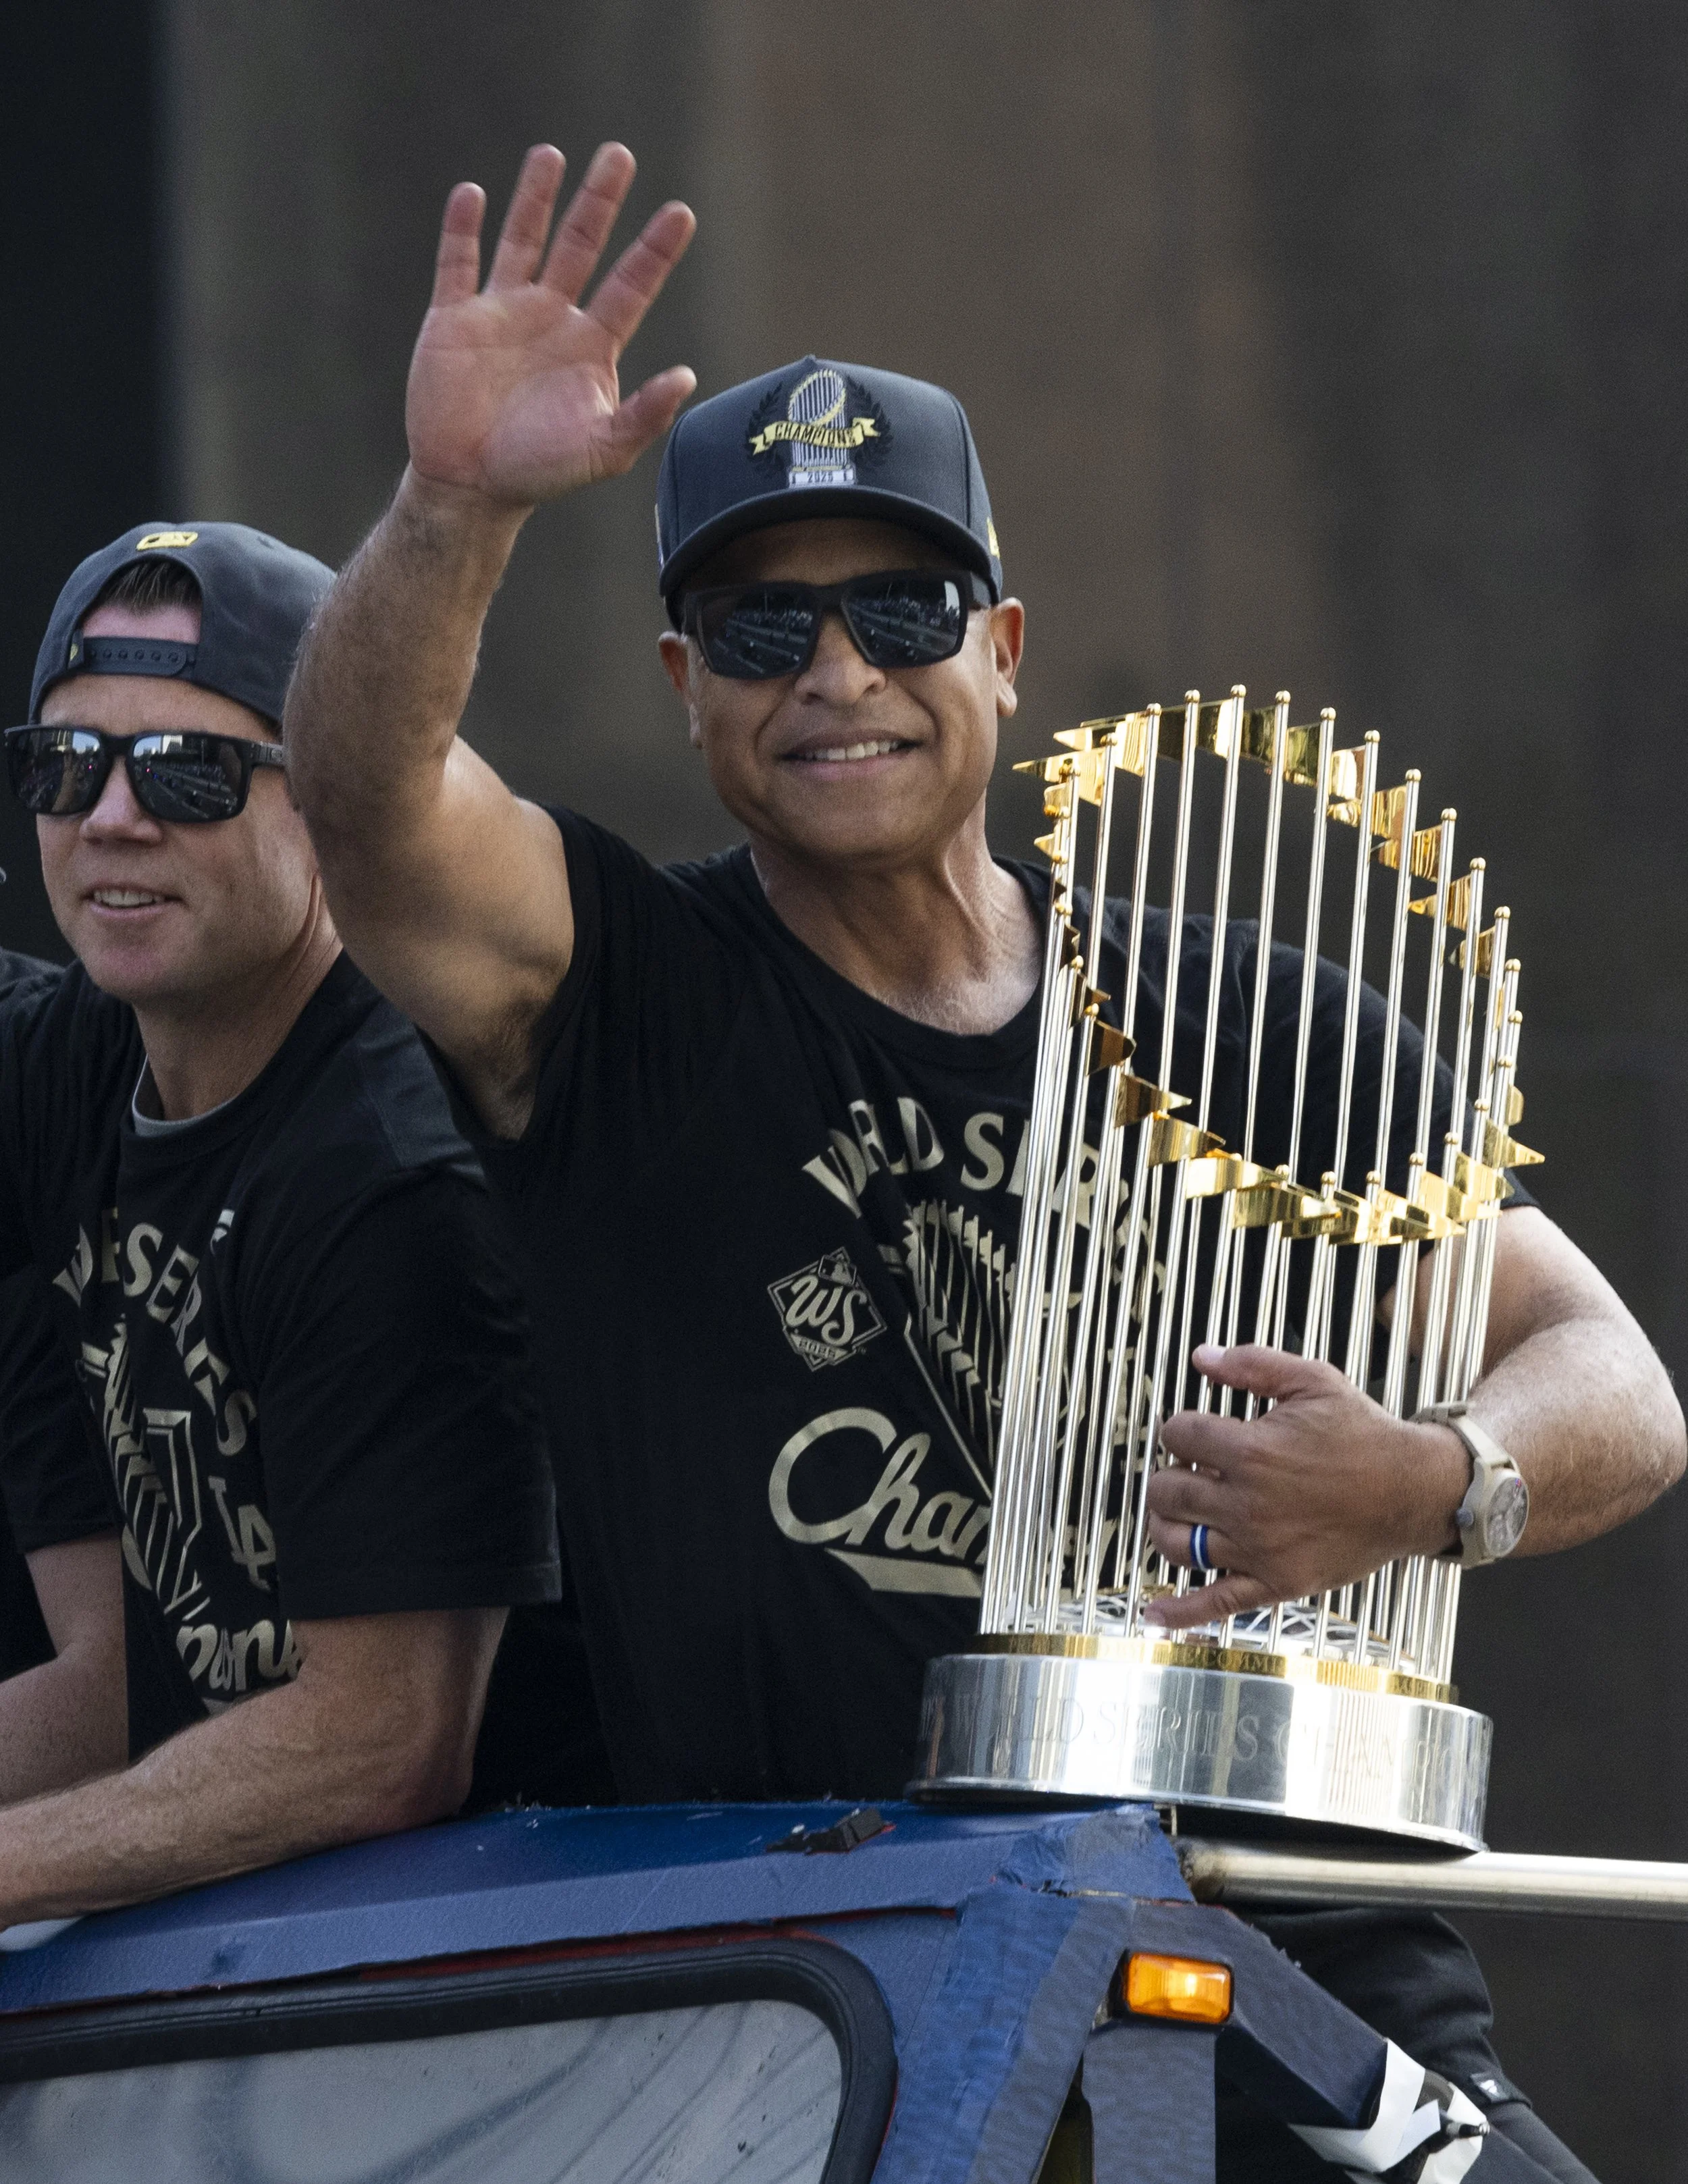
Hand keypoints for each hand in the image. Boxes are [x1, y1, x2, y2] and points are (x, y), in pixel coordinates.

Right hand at [406, 142, 696, 508]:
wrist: (471, 486)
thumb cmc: (541, 472)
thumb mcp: (603, 452)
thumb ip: (645, 415)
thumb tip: (687, 376)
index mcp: (591, 346)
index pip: (630, 286)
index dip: (654, 250)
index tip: (681, 212)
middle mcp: (550, 318)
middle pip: (580, 245)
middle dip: (599, 200)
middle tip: (619, 153)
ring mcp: (501, 312)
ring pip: (522, 240)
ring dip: (536, 197)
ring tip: (551, 154)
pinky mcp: (453, 319)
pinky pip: (457, 263)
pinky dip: (462, 229)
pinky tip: (472, 193)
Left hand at [1142, 1344, 1467, 1628]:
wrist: (1414, 1490)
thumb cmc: (1365, 1435)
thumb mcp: (1313, 1380)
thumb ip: (1252, 1364)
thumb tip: (1202, 1356)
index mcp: (1251, 1451)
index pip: (1177, 1434)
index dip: (1180, 1427)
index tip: (1195, 1431)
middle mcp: (1247, 1503)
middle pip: (1165, 1489)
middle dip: (1169, 1473)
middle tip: (1189, 1470)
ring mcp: (1257, 1548)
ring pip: (1174, 1541)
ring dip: (1166, 1523)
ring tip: (1178, 1511)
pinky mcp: (1275, 1582)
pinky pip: (1216, 1602)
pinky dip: (1181, 1611)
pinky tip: (1155, 1613)